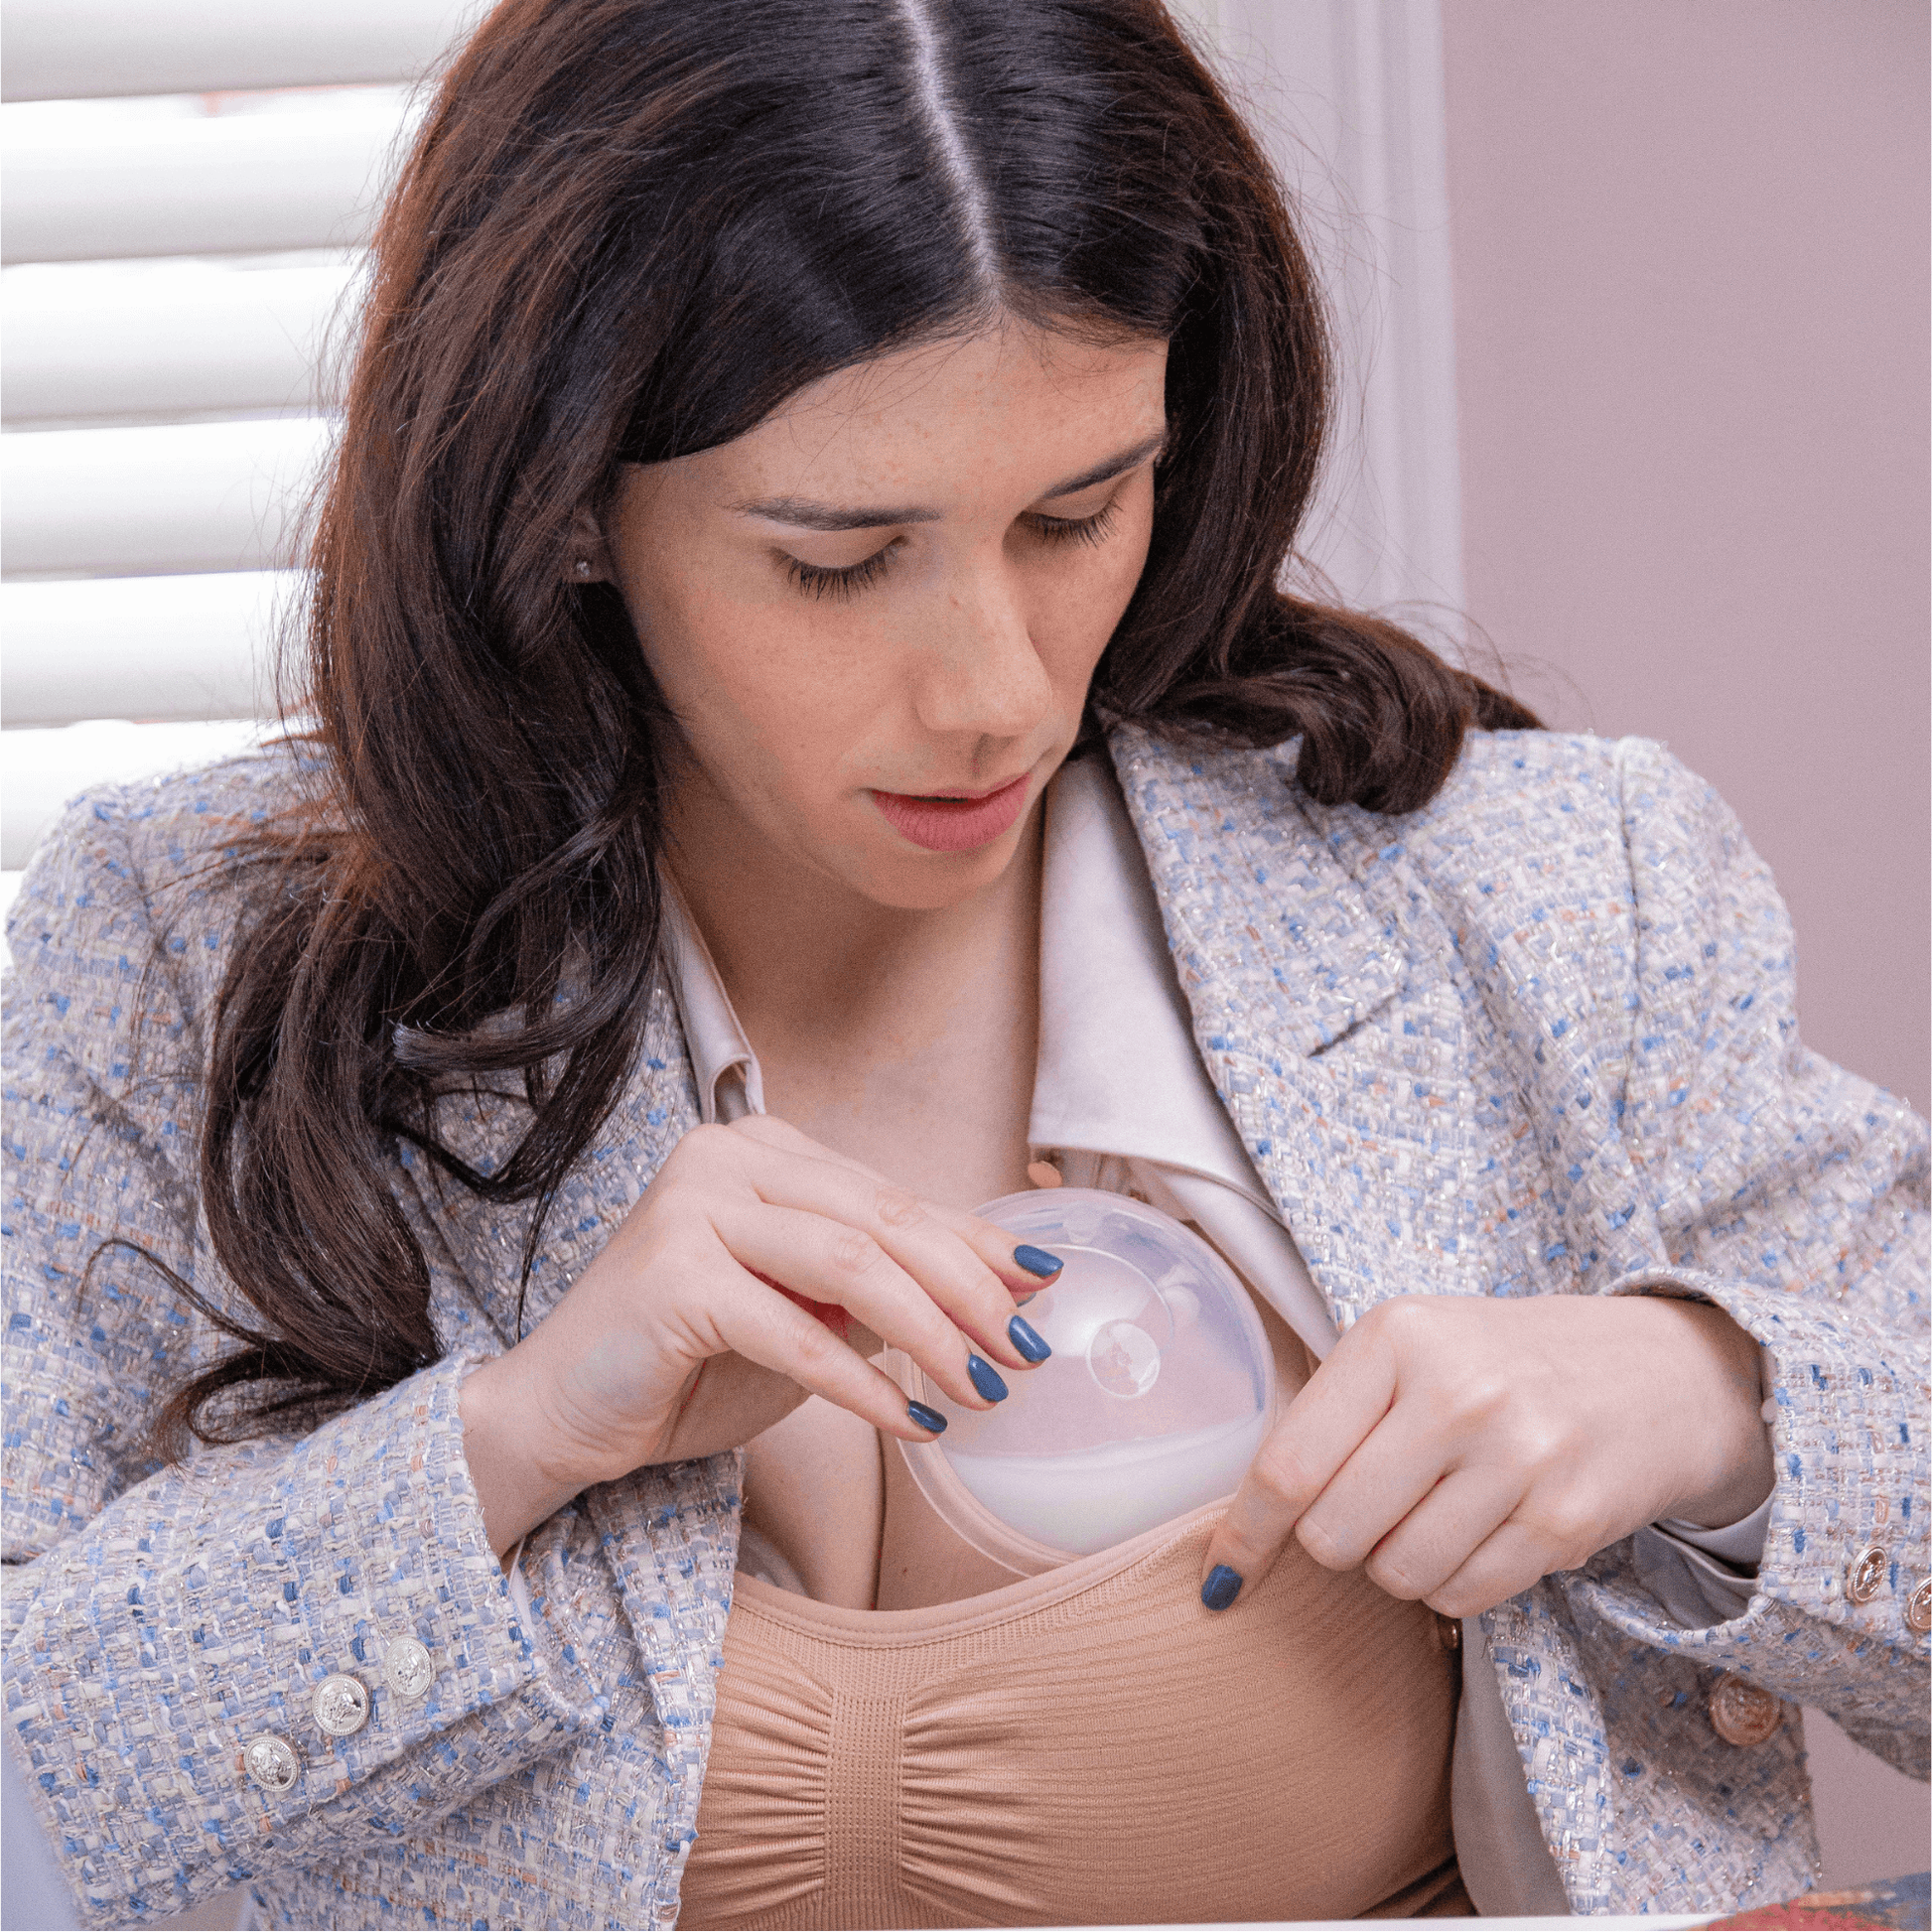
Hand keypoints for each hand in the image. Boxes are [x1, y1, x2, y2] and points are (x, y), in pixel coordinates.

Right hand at [459, 1115, 1057, 1554]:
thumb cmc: (690, 1363)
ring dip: (932, 1335)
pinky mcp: (674, 1273)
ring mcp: (695, 1206)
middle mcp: (727, 1156)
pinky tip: (908, 1423)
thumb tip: (1016, 1282)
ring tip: (980, 1391)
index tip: (1043, 1287)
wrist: (563, 1414)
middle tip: (1024, 1353)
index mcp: (766, 1149)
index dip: (977, 1243)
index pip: (894, 1195)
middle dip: (969, 1291)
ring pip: (852, 1263)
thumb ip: (890, 1287)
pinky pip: (798, 1329)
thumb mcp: (809, 1314)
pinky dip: (863, 1383)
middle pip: (884, 1220)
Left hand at [1197, 1292, 1772, 1617]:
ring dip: (1396, 1567)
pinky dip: (1452, 1585)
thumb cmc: (1500, 1364)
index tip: (1221, 1576)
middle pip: (1335, 1534)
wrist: (1656, 1373)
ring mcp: (1518, 1458)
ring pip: (1397, 1576)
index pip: (1289, 1464)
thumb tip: (1241, 1521)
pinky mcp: (1565, 1521)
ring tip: (1430, 1514)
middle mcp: (1457, 1393)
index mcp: (1397, 1338)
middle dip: (1336, 1543)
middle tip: (1369, 1510)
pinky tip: (1476, 1534)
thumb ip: (1332, 1414)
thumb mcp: (1411, 1347)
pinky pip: (1462, 1597)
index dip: (1245, 1533)